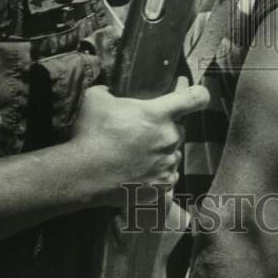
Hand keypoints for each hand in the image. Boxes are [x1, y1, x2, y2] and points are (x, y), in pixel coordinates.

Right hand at [69, 81, 208, 206]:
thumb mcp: (96, 98)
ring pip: (173, 156)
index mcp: (158, 114)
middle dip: (165, 129)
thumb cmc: (89, 134)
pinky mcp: (160, 188)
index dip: (197, 94)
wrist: (81, 174)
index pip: (196, 98)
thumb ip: (109, 90)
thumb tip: (108, 90)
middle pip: (179, 129)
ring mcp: (166, 165)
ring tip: (136, 157)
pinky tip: (142, 177)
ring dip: (161, 155)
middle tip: (142, 133)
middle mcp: (168, 138)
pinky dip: (159, 179)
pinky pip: (169, 181)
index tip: (193, 95)